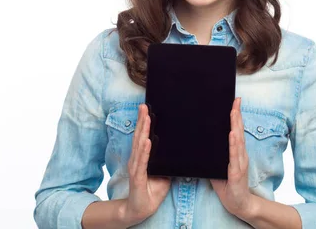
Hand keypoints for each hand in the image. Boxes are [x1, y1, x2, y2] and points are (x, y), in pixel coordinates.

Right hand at [122, 104, 170, 224]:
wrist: (139, 211)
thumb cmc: (151, 193)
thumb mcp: (164, 176)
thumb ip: (168, 164)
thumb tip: (178, 154)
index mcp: (142, 158)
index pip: (143, 137)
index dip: (144, 123)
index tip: (148, 110)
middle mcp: (137, 160)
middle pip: (139, 137)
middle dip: (142, 121)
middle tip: (144, 106)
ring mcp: (136, 168)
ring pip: (139, 146)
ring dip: (143, 131)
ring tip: (147, 117)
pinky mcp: (138, 177)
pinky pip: (143, 162)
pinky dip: (145, 151)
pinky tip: (148, 141)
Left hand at [210, 97, 255, 218]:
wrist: (240, 205)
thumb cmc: (228, 186)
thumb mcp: (217, 168)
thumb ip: (211, 157)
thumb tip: (198, 145)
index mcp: (235, 152)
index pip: (235, 131)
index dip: (235, 116)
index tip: (234, 102)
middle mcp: (240, 155)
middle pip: (238, 131)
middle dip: (237, 115)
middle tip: (235, 101)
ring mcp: (239, 163)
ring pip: (238, 140)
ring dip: (235, 126)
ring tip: (234, 112)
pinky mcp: (237, 172)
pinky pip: (235, 156)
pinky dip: (234, 145)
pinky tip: (232, 135)